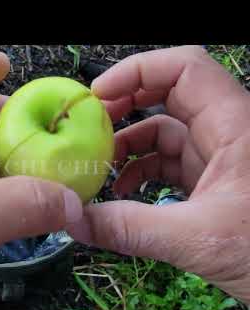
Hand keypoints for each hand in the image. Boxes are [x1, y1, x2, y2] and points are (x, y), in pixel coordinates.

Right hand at [67, 45, 249, 303]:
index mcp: (235, 127)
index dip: (137, 71)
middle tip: (91, 124)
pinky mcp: (210, 181)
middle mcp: (226, 133)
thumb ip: (132, 229)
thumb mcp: (199, 239)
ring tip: (100, 165)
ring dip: (129, 145)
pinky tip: (122, 193)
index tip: (99, 95)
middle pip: (169, 94)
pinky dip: (141, 171)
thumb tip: (75, 221)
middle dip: (126, 104)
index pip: (185, 69)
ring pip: (165, 131)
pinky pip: (168, 162)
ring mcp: (217, 157)